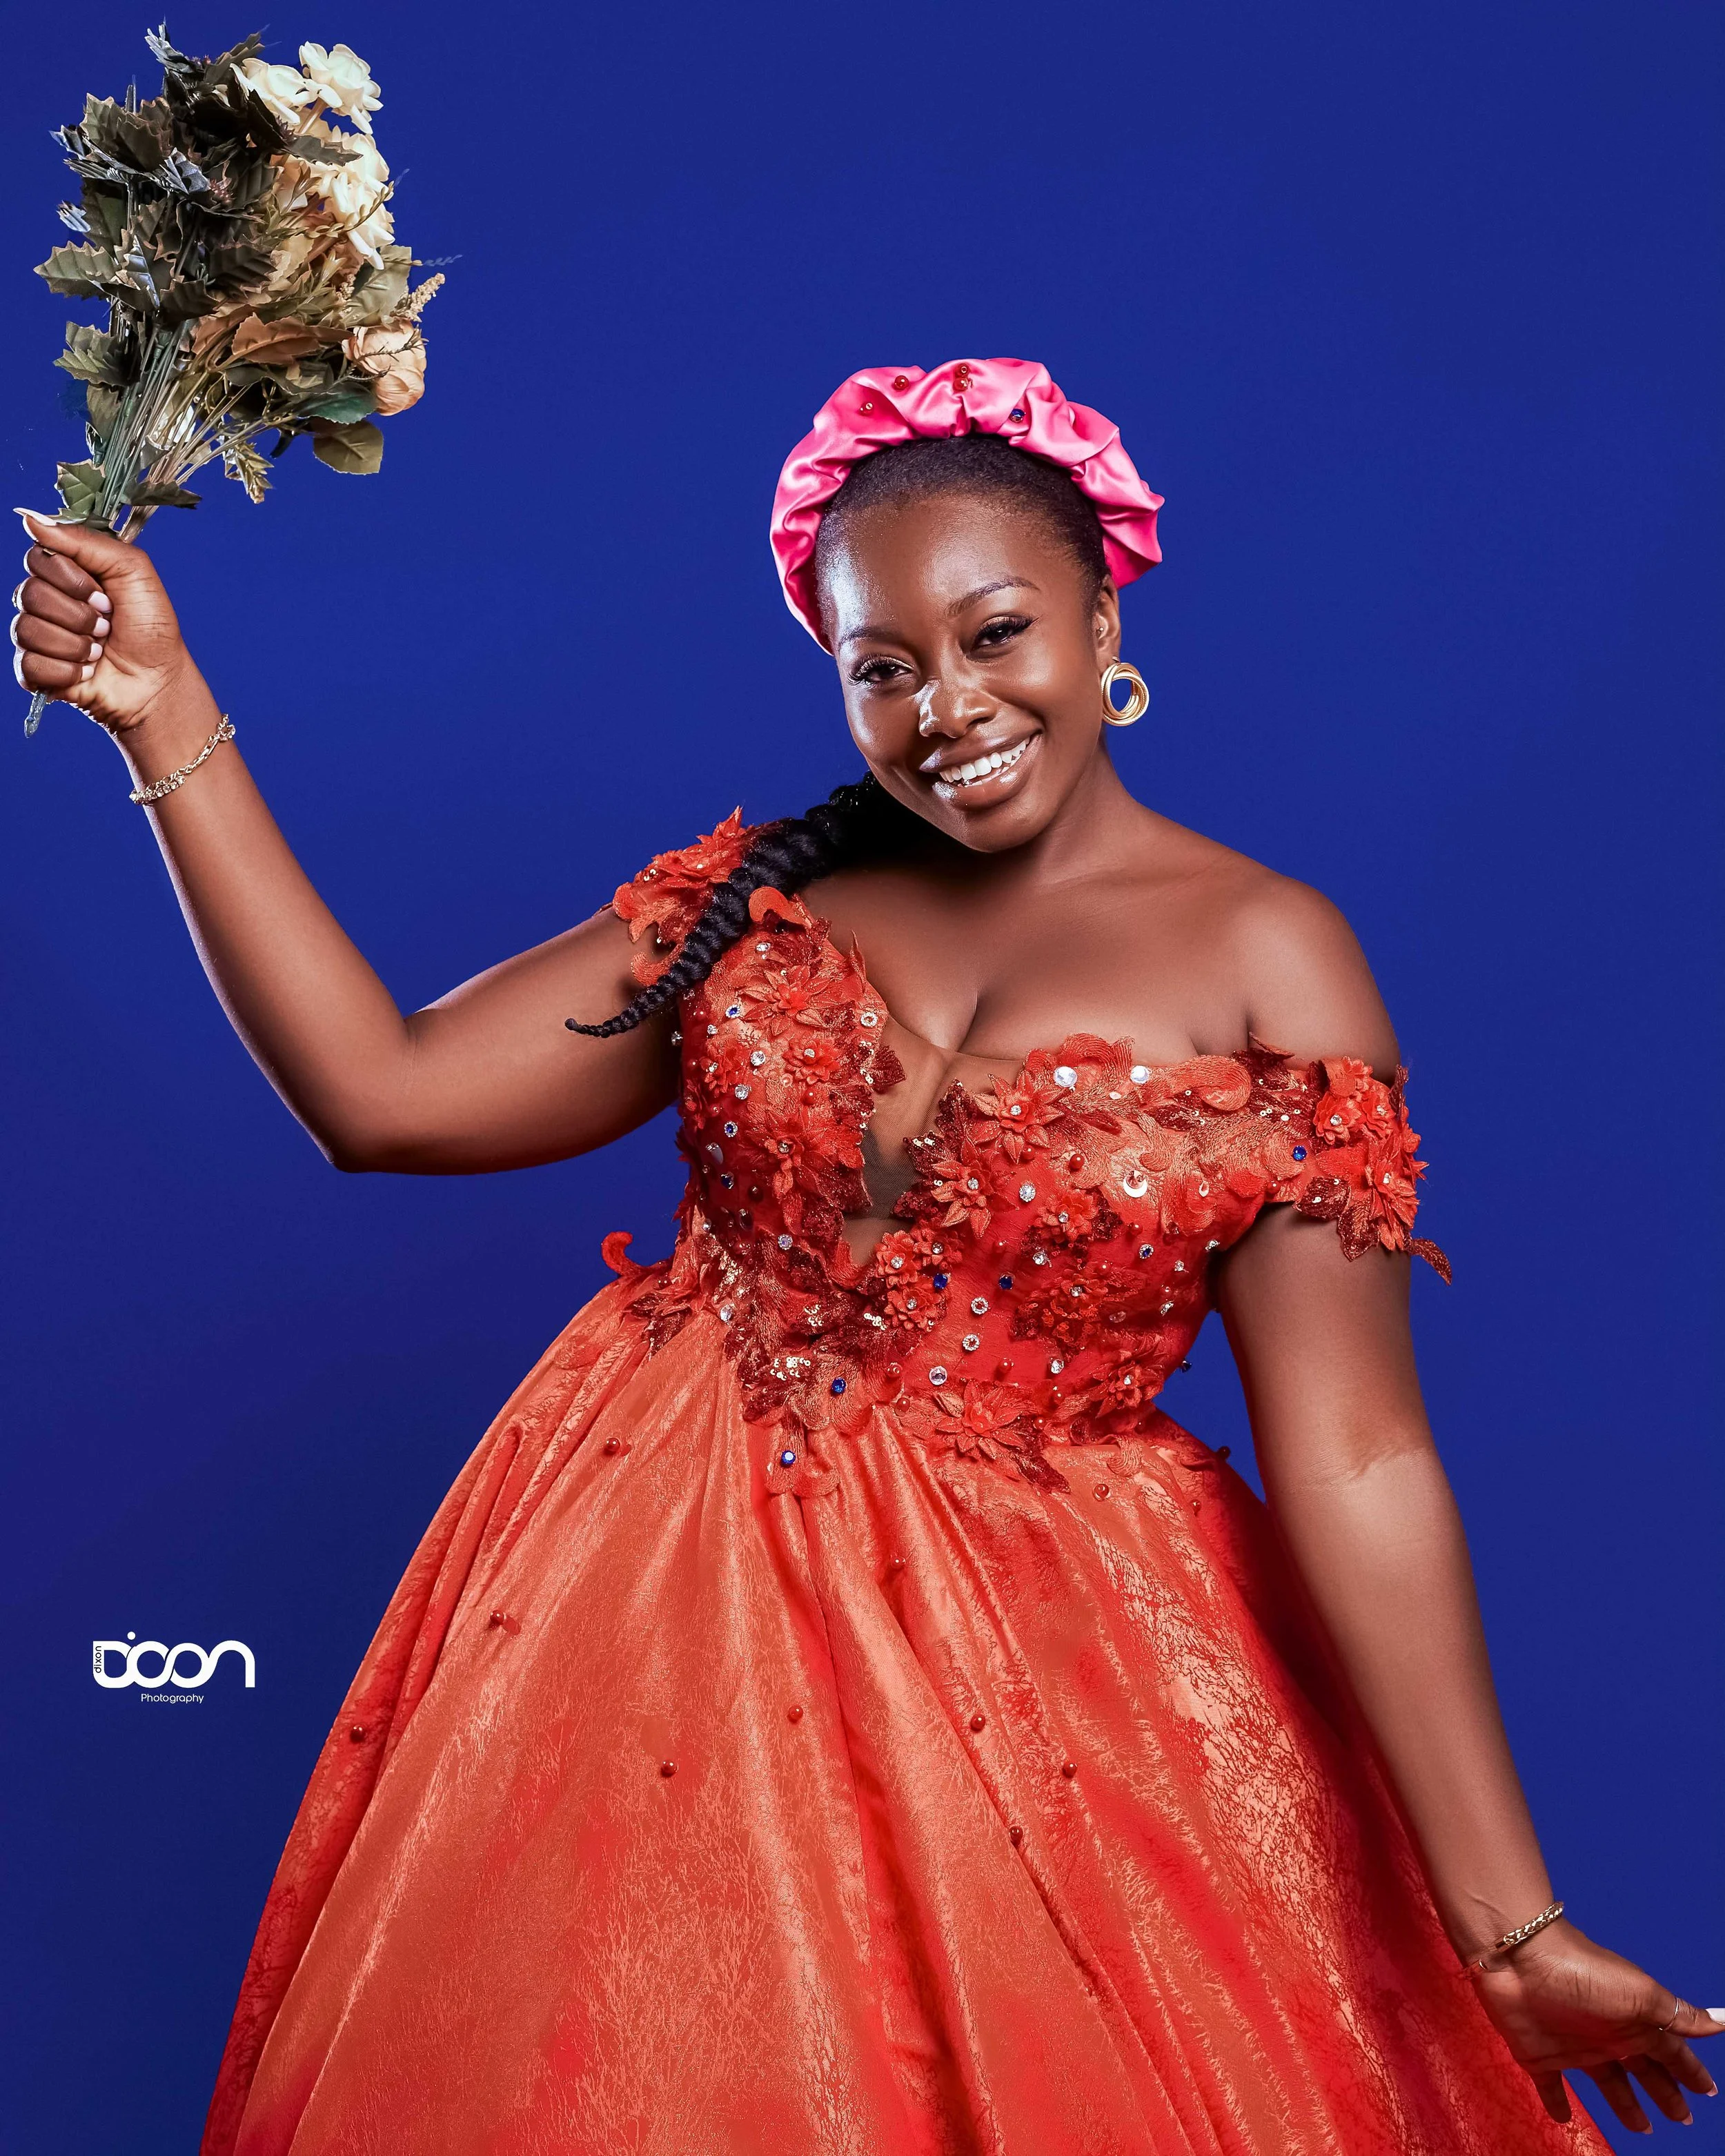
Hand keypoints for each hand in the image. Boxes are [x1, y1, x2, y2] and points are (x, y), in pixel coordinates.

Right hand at [11, 511, 194, 733]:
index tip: (105, 595)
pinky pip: (29, 664)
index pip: (38, 558)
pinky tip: (87, 672)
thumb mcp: (132, 570)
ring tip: (99, 651)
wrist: (159, 681)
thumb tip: (31, 521)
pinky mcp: (37, 670)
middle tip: (107, 625)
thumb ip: (85, 540)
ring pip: (28, 629)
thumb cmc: (151, 627)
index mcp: (66, 573)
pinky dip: (66, 671)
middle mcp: (47, 600)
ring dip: (75, 644)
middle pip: (30, 593)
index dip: (72, 579)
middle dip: (79, 614)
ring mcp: (40, 635)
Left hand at [1472, 1917, 1722, 2133]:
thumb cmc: (1586, 1975)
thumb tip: (1722, 2023)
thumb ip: (1677, 2016)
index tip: (1708, 2091)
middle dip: (1664, 2092)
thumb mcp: (1640, 1995)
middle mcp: (1607, 2036)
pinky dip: (1557, 2102)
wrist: (1521, 1959)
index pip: (1670, 2054)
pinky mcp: (1539, 2056)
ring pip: (1606, 2082)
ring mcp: (1573, 2046)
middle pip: (1643, 2071)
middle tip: (1681, 2118)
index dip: (1689, 2072)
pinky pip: (1551, 2086)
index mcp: (1634, 2023)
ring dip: (1623, 2103)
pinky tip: (1564, 2118)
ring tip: (1641, 2129)